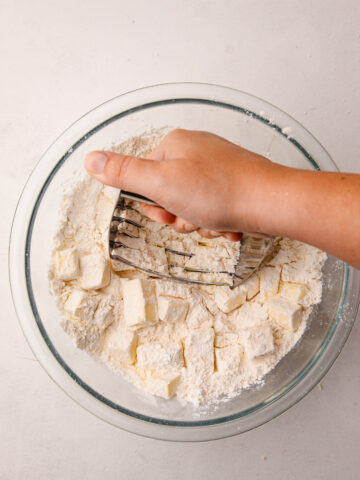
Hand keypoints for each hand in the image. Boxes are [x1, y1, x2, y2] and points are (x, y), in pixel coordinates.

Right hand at [85, 129, 278, 239]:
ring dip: (199, 222)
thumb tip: (91, 159)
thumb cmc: (219, 190)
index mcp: (174, 145)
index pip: (143, 178)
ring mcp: (215, 168)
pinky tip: (228, 222)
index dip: (153, 204)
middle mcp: (195, 152)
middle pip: (168, 194)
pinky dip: (216, 221)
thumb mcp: (161, 182)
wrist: (270, 203)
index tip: (167, 210)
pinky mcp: (231, 186)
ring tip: (214, 219)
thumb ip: (123, 172)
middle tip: (192, 216)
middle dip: (178, 215)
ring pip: (190, 206)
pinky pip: (211, 209)